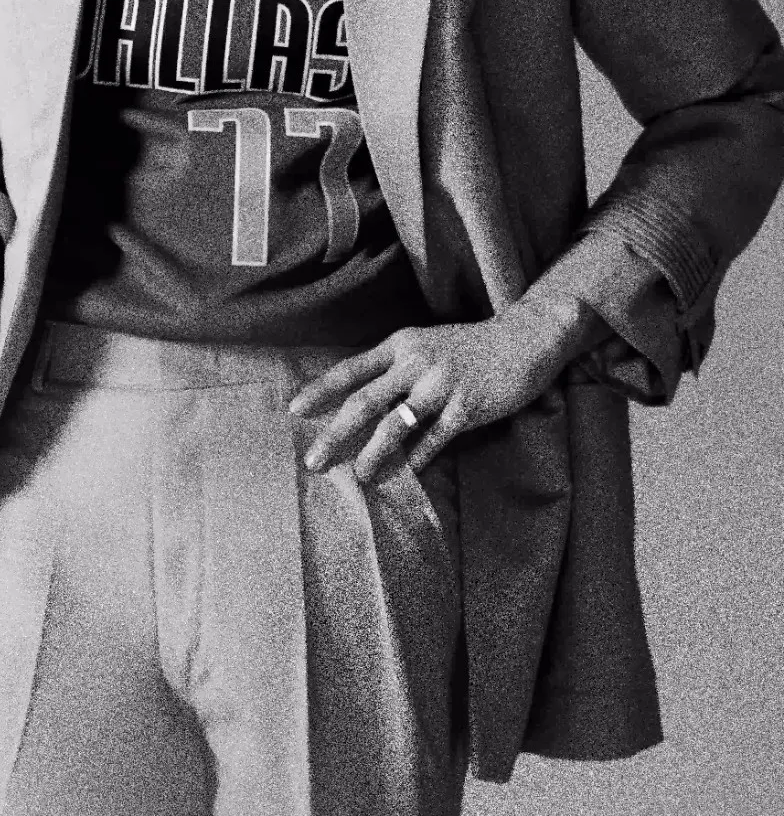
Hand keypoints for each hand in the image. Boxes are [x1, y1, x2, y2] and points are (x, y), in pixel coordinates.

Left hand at [288, 307, 577, 482]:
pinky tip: (404, 475)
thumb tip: (357, 403)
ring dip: (373, 454)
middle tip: (314, 462)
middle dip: (335, 434)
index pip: (350, 370)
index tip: (293, 411)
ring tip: (359, 476)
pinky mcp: (467, 406)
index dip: (320, 391)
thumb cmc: (467, 348)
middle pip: (363, 401)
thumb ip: (393, 369)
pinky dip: (417, 459)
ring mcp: (441, 384)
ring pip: (395, 424)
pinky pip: (435, 439)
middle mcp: (415, 362)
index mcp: (399, 346)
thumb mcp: (424, 346)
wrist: (522, 340)